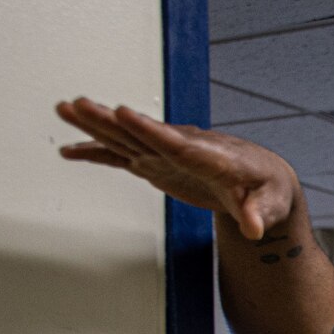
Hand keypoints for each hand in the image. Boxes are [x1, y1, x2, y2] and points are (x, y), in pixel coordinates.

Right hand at [56, 97, 300, 239]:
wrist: (262, 178)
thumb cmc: (266, 189)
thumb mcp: (269, 205)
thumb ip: (258, 215)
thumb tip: (254, 229)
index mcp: (208, 155)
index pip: (174, 142)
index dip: (147, 128)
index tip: (121, 112)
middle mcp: (182, 147)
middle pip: (140, 132)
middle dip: (108, 119)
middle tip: (78, 104)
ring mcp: (165, 154)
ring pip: (125, 137)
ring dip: (94, 125)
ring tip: (64, 109)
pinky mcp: (156, 163)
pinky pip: (121, 155)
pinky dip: (96, 153)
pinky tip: (70, 151)